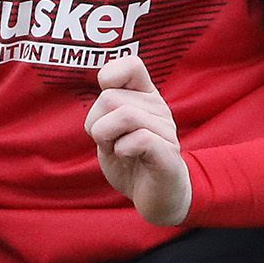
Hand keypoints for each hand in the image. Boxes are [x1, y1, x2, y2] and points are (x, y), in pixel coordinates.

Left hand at [87, 57, 190, 226]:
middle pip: (110, 97)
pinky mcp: (167, 152)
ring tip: (116, 150)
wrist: (156, 197)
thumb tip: (103, 84)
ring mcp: (166, 129)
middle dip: (95, 123)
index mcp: (145, 97)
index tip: (105, 107)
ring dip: (107, 138)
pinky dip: (122, 150)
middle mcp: (158, 107)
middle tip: (107, 142)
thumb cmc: (131, 162)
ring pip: (124, 115)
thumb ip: (105, 108)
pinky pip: (137, 138)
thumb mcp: (110, 131)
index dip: (109, 77)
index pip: (131, 65)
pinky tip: (128, 157)